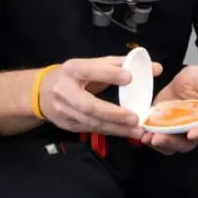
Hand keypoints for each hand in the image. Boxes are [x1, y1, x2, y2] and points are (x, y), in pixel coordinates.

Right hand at [39, 56, 160, 137]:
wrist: (41, 92)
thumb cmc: (76, 75)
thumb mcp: (93, 64)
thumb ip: (123, 65)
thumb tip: (157, 68)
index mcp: (72, 69)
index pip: (90, 71)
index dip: (109, 74)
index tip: (130, 78)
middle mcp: (64, 91)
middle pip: (89, 105)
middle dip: (113, 113)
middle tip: (135, 117)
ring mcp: (64, 111)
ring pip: (91, 122)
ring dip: (115, 128)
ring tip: (137, 130)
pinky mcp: (68, 125)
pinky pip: (91, 129)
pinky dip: (110, 131)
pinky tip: (125, 132)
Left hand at [140, 66, 197, 154]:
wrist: (185, 83)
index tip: (190, 134)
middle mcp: (193, 130)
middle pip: (186, 144)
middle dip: (171, 142)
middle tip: (158, 138)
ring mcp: (177, 132)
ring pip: (170, 146)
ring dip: (159, 144)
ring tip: (147, 138)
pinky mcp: (163, 129)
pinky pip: (157, 139)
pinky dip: (149, 138)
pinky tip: (142, 133)